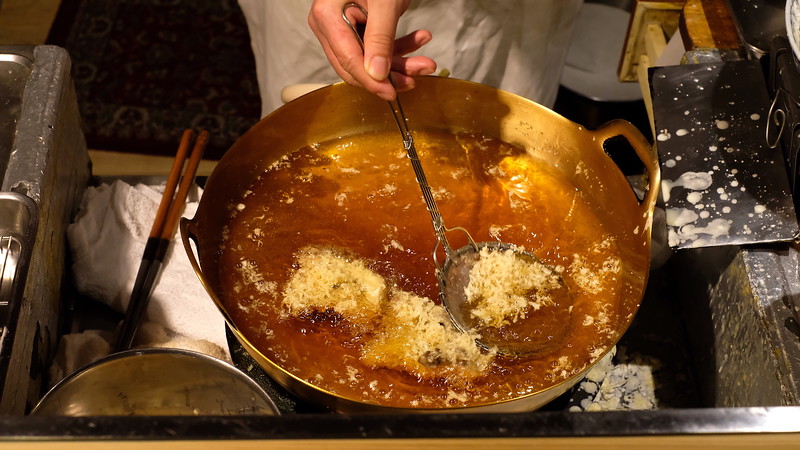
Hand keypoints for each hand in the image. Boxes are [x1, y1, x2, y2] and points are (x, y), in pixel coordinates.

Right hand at [308, 0, 436, 100]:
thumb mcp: (384, 3)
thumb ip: (380, 38)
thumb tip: (377, 76)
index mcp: (327, 18)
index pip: (348, 62)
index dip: (372, 82)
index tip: (394, 93)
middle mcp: (329, 25)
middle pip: (359, 65)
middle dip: (392, 72)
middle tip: (420, 73)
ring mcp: (341, 27)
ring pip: (371, 60)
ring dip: (401, 61)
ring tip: (427, 60)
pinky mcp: (357, 26)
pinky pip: (376, 46)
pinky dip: (400, 45)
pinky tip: (421, 38)